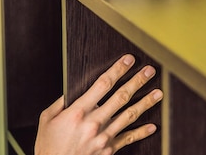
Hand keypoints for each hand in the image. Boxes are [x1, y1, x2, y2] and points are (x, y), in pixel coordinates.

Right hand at [35, 54, 162, 154]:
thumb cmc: (49, 147)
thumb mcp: (47, 120)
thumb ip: (61, 103)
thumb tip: (72, 89)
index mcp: (78, 111)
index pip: (103, 84)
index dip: (118, 69)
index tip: (128, 60)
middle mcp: (94, 122)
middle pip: (121, 96)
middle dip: (137, 81)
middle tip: (150, 71)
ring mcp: (104, 137)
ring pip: (130, 115)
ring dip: (146, 102)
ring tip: (158, 93)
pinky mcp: (109, 150)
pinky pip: (128, 138)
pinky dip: (141, 132)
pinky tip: (152, 126)